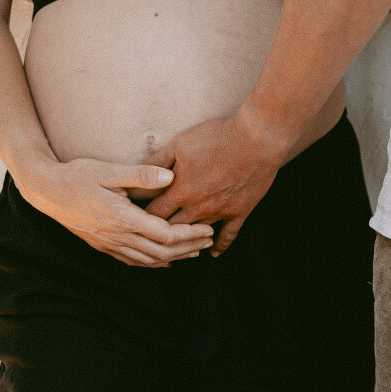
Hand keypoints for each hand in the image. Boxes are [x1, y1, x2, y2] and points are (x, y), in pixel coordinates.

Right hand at [18, 157, 215, 267]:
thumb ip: (140, 175)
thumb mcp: (108, 170)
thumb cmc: (77, 176)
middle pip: (163, 252)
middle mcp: (118, 237)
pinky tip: (165, 261)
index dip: (190, 234)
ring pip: (150, 260)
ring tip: (195, 251)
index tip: (208, 229)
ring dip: (175, 258)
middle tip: (209, 240)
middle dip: (189, 248)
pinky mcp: (104, 247)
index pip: (166, 234)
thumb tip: (170, 175)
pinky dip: (153, 263)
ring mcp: (110, 245)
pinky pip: (134, 262)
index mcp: (123, 218)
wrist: (46, 191)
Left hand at [143, 110, 285, 255]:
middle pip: (171, 229)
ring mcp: (219, 213)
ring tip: (175, 243)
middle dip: (159, 233)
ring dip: (185, 240)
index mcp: (179, 192)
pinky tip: (212, 252)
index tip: (135, 219)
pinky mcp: (239, 213)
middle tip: (150, 235)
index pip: (152, 214)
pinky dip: (220, 246)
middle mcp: (197, 208)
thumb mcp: (180, 144)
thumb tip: (139, 174)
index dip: (141, 217)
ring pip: (196, 235)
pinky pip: (228, 236)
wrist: (255, 141)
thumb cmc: (216, 138)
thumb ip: (158, 161)